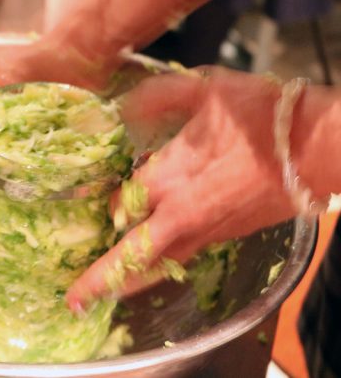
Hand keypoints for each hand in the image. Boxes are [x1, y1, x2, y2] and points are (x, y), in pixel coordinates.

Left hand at [66, 67, 296, 310]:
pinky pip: (182, 260)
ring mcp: (204, 232)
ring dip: (126, 286)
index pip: (118, 206)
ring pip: (157, 269)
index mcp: (168, 178)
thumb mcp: (205, 90)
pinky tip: (151, 266)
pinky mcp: (225, 237)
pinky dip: (159, 270)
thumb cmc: (263, 118)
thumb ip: (157, 97)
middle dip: (99, 279)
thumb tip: (120, 107)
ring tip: (102, 299)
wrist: (317, 149)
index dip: (99, 211)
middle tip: (74, 298)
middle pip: (130, 258)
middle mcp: (179, 214)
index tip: (78, 220)